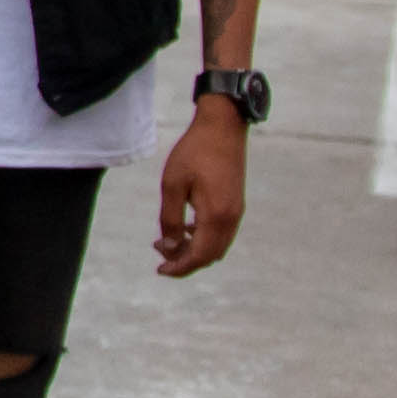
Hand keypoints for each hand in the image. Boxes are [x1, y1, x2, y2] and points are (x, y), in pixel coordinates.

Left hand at [153, 100, 248, 279]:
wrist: (223, 127)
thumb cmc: (194, 152)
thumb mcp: (172, 185)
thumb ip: (171, 220)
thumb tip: (170, 248)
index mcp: (216, 216)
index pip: (199, 256)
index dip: (179, 268)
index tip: (160, 270)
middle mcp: (231, 218)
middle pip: (210, 256)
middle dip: (185, 261)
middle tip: (160, 251)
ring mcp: (236, 211)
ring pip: (217, 246)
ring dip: (195, 250)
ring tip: (169, 240)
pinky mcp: (236, 204)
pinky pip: (222, 233)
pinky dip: (204, 239)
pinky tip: (186, 227)